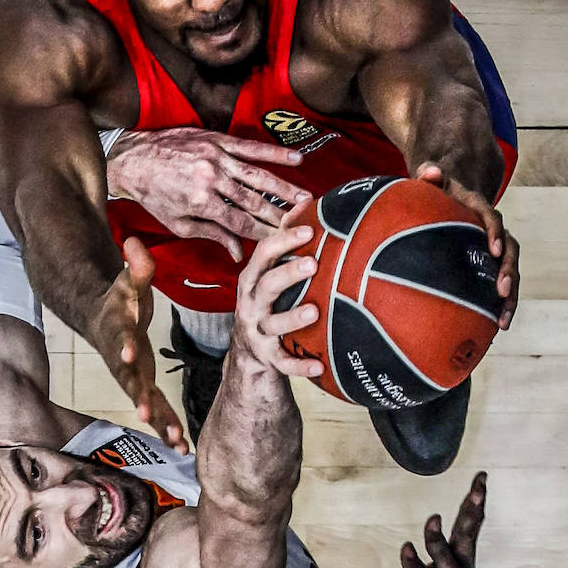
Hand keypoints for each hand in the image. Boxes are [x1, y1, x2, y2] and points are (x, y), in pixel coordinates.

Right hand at [89, 237, 188, 453]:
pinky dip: (169, 429)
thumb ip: (135, 266)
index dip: (123, 347)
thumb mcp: (127, 280)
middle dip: (138, 399)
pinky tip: (184, 448)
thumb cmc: (119, 299)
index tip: (128, 356)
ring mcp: (133, 379)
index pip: (120, 340)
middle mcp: (123, 363)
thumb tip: (134, 242)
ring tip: (176, 441)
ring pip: (145, 404)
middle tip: (145, 415)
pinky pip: (157, 412)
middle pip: (130, 382)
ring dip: (160, 423)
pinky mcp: (144, 389)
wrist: (105, 322)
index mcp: (120, 335)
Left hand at [108, 127, 311, 262]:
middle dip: (280, 214)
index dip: (264, 234)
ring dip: (284, 188)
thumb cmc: (155, 195)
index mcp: (201, 203)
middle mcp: (211, 179)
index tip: (284, 241)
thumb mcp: (178, 224)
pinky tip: (296, 159)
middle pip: (254, 201)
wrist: (133, 158)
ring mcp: (216, 157)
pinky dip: (274, 153)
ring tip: (306, 199)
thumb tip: (238, 255)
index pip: (241, 223)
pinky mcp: (217, 139)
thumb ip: (212, 235)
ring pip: (258, 175)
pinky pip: (250, 147)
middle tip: (305, 223)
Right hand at [232, 202, 322, 377]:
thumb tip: (307, 201)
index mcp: (254, 279)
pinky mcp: (267, 357)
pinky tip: (319, 366)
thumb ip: (285, 242)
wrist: (249, 352)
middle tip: (313, 263)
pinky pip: (283, 362)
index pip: (264, 254)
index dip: (284, 240)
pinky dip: (300, 365)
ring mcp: (258, 331)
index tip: (309, 229)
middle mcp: (251, 304)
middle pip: (267, 285)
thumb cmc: (267, 302)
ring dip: (293, 317)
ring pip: (273, 323)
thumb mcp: (269, 273)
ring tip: (314, 310)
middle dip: (288, 273)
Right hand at [344, 472, 489, 567]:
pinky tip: (481, 481)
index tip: (405, 547)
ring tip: (478, 486)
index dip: (413, 564)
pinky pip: (472, 527)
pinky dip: (476, 505)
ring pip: (467, 537)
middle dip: (438, 541)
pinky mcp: (468, 554)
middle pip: (447, 558)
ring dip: (472, 512)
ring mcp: (464, 565)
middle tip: (433, 519)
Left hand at [415, 162, 518, 329]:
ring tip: (503, 323)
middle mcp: (494, 233)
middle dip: (509, 273)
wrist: (450, 200)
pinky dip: (497, 308)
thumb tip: (431, 171)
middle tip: (502, 292)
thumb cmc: (437, 192)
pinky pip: (498, 289)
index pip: (493, 219)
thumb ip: (429, 175)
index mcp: (481, 212)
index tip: (491, 249)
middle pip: (509, 252)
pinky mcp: (488, 270)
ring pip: (509, 274)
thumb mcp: (432, 181)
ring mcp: (493, 253)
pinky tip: (491, 332)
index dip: (494, 232)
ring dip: (510, 299)